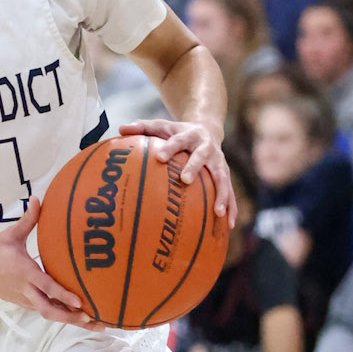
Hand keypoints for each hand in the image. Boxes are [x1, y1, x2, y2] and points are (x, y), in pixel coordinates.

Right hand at [0, 199, 93, 324]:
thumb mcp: (10, 234)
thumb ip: (28, 219)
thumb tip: (37, 198)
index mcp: (26, 273)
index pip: (48, 287)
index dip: (64, 296)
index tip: (81, 302)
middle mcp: (27, 290)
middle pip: (51, 310)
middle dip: (72, 317)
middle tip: (93, 319)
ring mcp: (25, 300)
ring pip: (50, 314)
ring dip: (70, 319)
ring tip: (92, 323)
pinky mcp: (24, 303)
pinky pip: (45, 311)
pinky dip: (60, 315)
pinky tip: (75, 316)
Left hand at [115, 119, 236, 224]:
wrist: (208, 130)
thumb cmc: (178, 133)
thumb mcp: (162, 126)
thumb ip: (142, 127)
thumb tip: (120, 129)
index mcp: (190, 135)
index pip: (178, 140)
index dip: (169, 148)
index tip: (159, 157)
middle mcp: (207, 147)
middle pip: (201, 157)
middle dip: (194, 168)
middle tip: (185, 181)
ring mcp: (219, 162)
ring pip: (222, 178)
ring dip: (222, 195)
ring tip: (217, 213)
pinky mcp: (225, 174)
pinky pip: (230, 192)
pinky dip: (231, 207)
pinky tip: (229, 225)